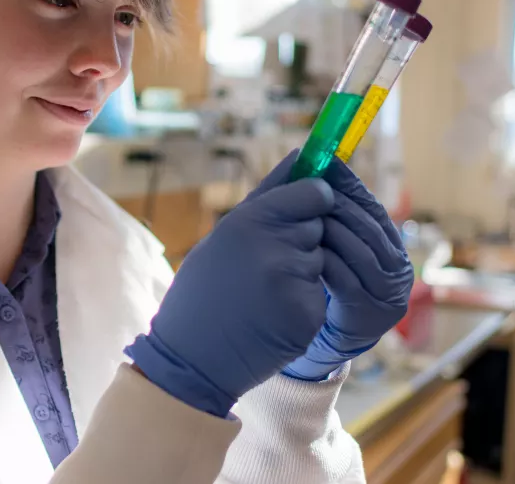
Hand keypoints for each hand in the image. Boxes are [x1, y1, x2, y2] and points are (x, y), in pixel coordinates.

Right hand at [126, 151, 334, 416]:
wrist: (193, 358)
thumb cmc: (204, 291)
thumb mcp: (223, 237)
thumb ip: (267, 196)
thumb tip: (299, 155)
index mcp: (250, 220)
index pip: (316, 193)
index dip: (315, 201)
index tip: (306, 212)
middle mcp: (275, 247)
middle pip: (320, 226)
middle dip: (304, 241)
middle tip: (267, 266)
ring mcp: (293, 281)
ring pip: (321, 262)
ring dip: (303, 274)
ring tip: (266, 293)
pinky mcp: (308, 313)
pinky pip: (321, 294)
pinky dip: (305, 303)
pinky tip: (275, 315)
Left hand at [282, 159, 413, 380]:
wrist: (324, 337)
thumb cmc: (324, 282)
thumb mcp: (330, 246)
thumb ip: (325, 211)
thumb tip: (302, 156)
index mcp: (391, 246)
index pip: (373, 209)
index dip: (351, 186)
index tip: (327, 166)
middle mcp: (398, 269)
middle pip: (370, 228)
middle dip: (339, 207)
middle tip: (311, 191)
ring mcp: (388, 294)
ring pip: (359, 251)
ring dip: (331, 232)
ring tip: (306, 218)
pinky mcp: (369, 314)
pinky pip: (345, 280)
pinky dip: (325, 262)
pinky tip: (307, 252)